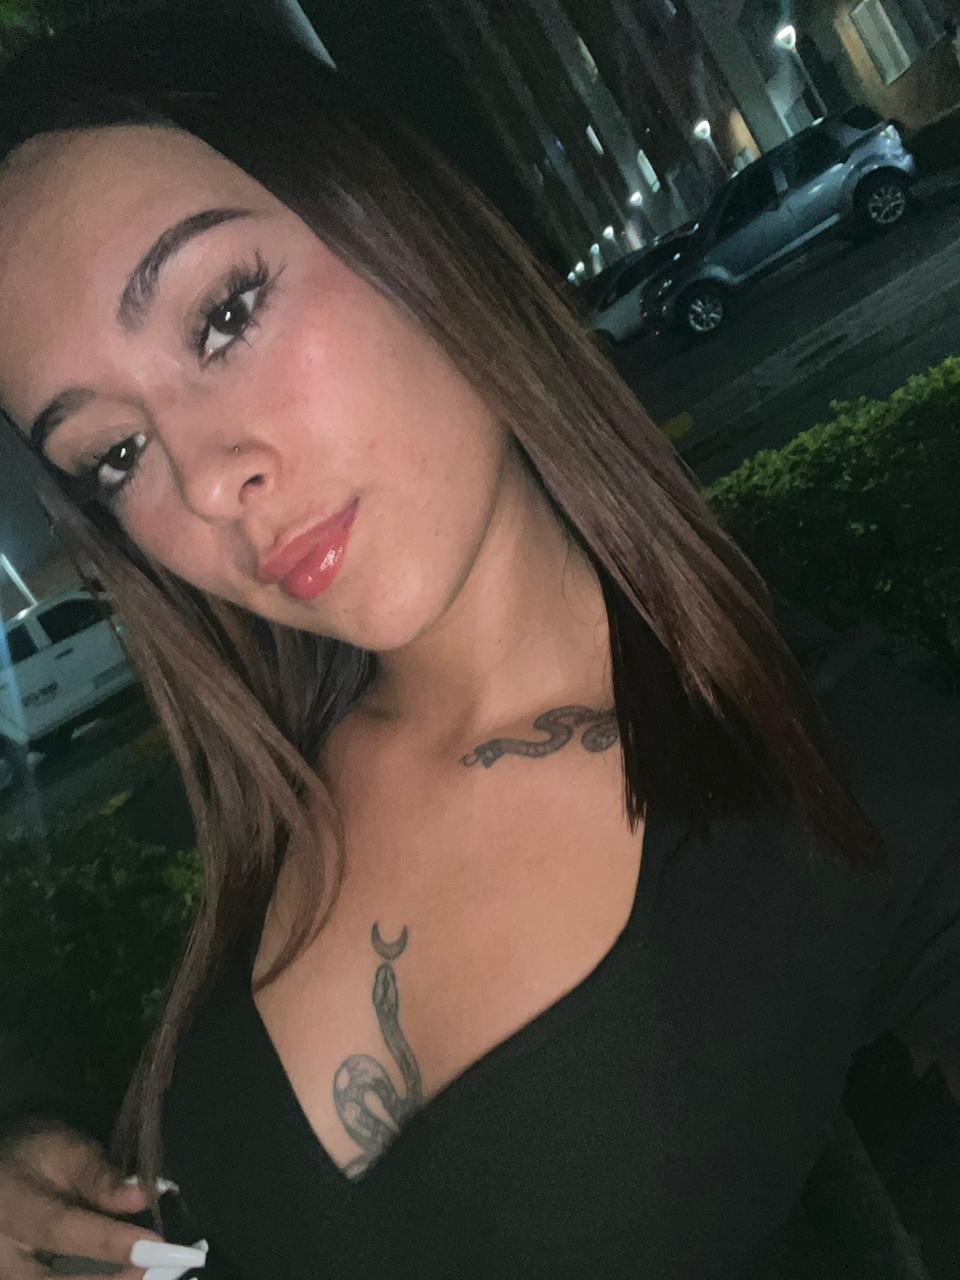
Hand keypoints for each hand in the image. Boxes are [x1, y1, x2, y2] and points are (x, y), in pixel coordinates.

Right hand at [0, 1122, 164, 1276]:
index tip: (152, 1246)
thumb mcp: (66, 1150)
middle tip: (152, 1269)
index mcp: (10, 1204)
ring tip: (140, 1272)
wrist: (4, 1176)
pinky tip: (121, 1275)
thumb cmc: (36, 1156)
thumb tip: (142, 1198)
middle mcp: (0, 1250)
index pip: (60, 1228)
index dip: (107, 1241)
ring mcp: (5, 1273)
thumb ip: (100, 1177)